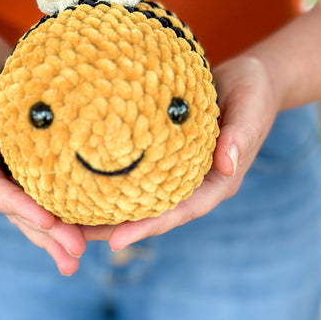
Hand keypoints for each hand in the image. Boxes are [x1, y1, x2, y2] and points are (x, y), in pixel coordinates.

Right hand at [0, 28, 85, 274]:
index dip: (20, 207)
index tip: (47, 222)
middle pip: (17, 209)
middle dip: (45, 234)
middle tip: (74, 254)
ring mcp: (9, 169)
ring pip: (34, 206)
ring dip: (56, 233)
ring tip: (79, 258)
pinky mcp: (29, 160)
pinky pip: (48, 187)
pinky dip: (66, 207)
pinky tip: (88, 225)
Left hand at [82, 55, 279, 248]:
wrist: (248, 78)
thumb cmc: (253, 92)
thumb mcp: (251, 108)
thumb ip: (241, 135)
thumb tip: (226, 163)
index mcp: (217, 181)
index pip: (181, 210)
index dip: (150, 227)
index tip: (117, 241)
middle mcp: (194, 182)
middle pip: (154, 213)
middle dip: (117, 228)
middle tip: (76, 238)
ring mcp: (179, 171)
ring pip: (141, 197)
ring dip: (108, 210)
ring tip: (67, 220)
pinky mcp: (166, 155)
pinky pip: (137, 173)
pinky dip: (112, 180)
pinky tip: (81, 180)